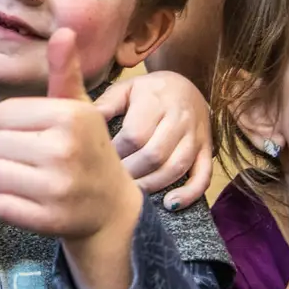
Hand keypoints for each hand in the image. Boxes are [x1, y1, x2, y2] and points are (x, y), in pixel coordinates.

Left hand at [0, 32, 143, 288]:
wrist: (111, 208)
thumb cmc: (86, 149)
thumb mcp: (78, 108)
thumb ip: (65, 71)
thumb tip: (63, 30)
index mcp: (69, 115)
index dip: (12, 126)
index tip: (38, 135)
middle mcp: (63, 149)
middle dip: (7, 152)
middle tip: (37, 161)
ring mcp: (56, 187)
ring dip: (6, 179)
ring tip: (35, 180)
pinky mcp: (47, 219)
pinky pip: (0, 205)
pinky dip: (12, 205)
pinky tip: (37, 202)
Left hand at [97, 69, 212, 207]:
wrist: (187, 85)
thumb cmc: (148, 91)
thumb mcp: (126, 89)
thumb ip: (105, 104)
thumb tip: (81, 122)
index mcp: (156, 101)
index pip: (134, 135)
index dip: (115, 154)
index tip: (98, 163)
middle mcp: (179, 118)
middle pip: (154, 154)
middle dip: (130, 173)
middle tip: (110, 182)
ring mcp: (196, 136)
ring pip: (176, 167)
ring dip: (152, 184)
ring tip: (131, 194)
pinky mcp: (207, 150)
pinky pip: (203, 176)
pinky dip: (189, 194)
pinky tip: (170, 204)